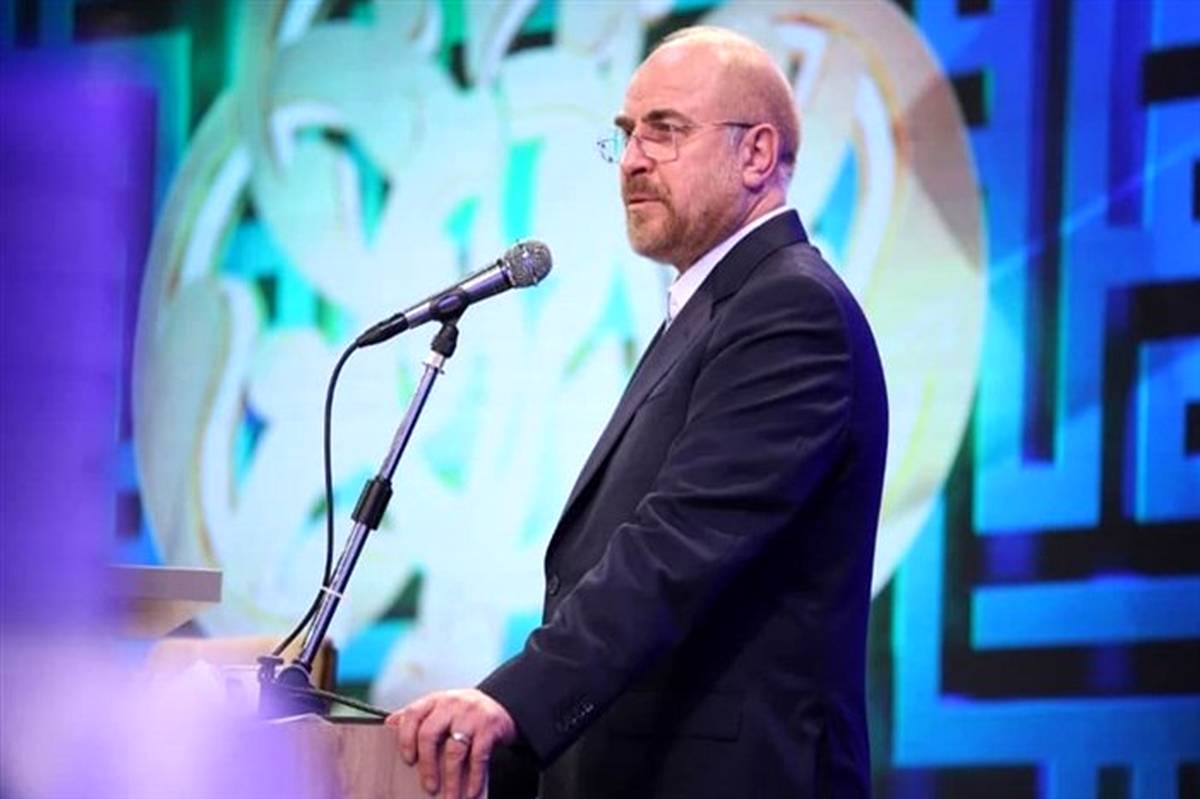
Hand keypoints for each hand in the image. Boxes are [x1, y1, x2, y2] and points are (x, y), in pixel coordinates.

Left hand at [386, 688, 516, 798]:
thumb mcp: (440, 709)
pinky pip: (479, 756)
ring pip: (454, 750)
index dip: (406, 738)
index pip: (413, 714)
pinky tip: (470, 792)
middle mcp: (451, 704)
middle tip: (428, 788)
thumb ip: (418, 717)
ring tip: (449, 797)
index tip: (407, 761)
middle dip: (426, 765)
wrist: (501, 705)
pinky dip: (474, 777)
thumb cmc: (462, 713)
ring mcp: (471, 715)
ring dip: (451, 779)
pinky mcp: (489, 726)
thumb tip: (389, 724)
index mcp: (435, 701)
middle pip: (430, 734)